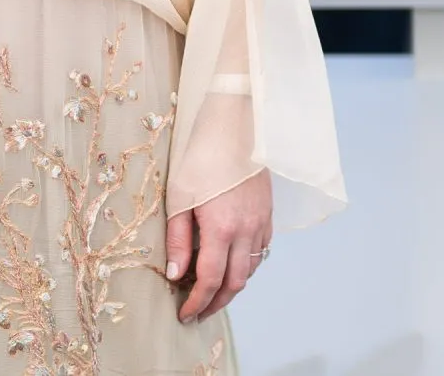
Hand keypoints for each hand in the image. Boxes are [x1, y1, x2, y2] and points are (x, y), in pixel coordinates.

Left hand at [166, 169, 272, 323]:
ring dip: (232, 286)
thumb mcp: (179, 198)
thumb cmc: (201, 158)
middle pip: (235, 283)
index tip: (185, 314)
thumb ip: (178, 240)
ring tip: (213, 292)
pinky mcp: (268, 213)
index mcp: (221, 229)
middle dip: (216, 303)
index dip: (197, 303)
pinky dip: (247, 265)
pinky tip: (232, 263)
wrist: (233, 128)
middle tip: (198, 312)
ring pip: (251, 269)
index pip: (210, 281)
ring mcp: (260, 223)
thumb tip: (176, 275)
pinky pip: (261, 250)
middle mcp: (245, 231)